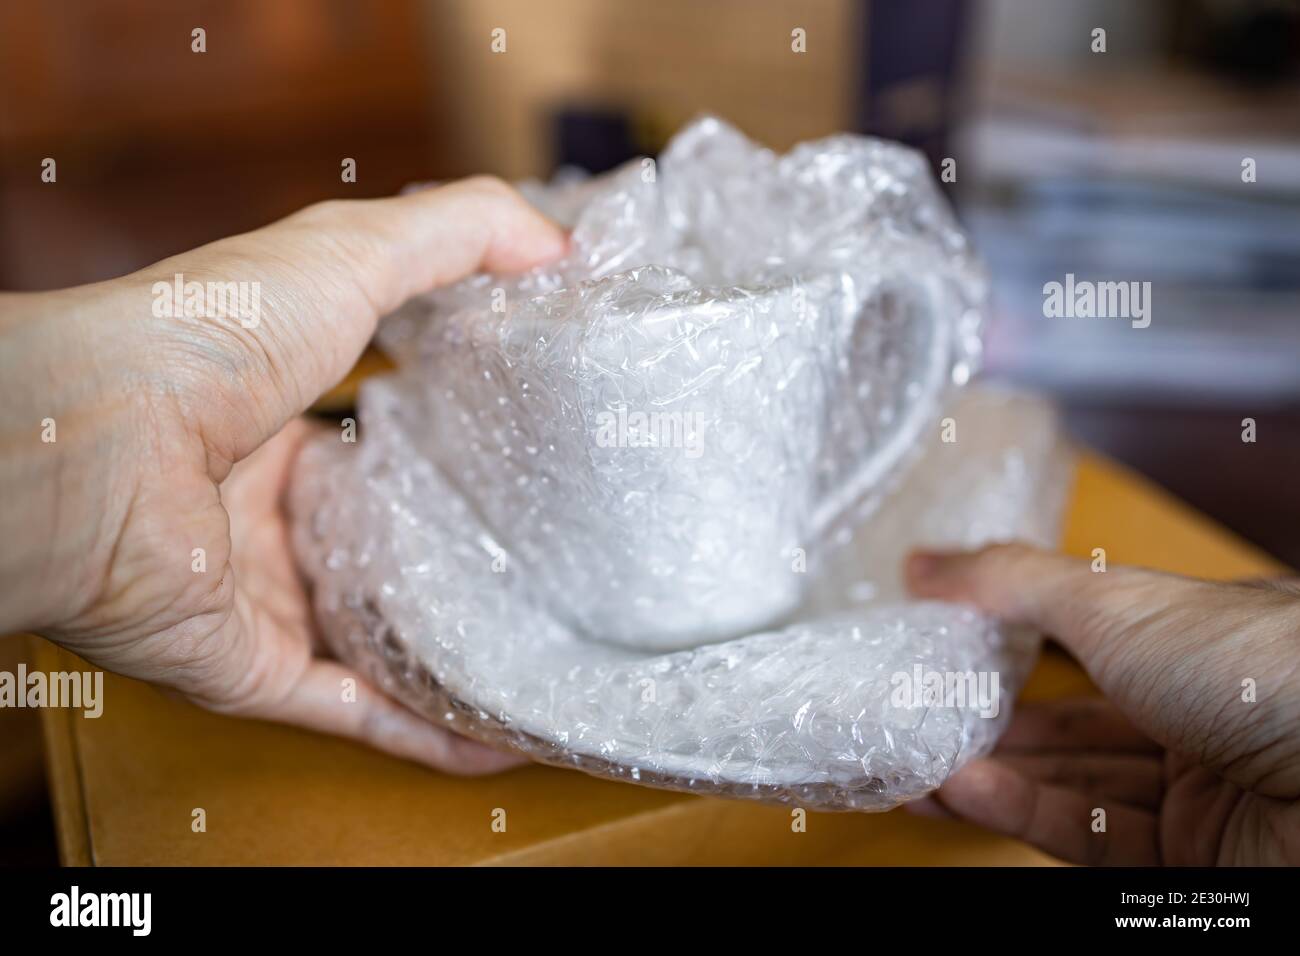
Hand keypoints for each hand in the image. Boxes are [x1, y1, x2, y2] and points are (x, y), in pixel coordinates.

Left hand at [0, 178, 566, 772]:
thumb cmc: (206, 335)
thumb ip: (455, 234)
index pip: (369, 435)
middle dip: (447, 553)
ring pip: (366, 636)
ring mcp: (258, 593)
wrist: (96, 444)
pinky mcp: (256, 667)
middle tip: (549, 556)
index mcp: (273, 418)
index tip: (528, 439)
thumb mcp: (349, 251)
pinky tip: (499, 738)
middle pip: (369, 541)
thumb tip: (560, 245)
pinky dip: (426, 731)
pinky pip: (353, 711)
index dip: (442, 436)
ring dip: (443, 652)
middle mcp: (261, 511)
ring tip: (540, 654)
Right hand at [905, 543, 1299, 864]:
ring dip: (993, 775)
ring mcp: (1203, 794)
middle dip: (992, 724)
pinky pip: (1094, 836)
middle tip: (916, 720)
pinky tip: (964, 790)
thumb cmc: (1259, 667)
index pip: (1091, 643)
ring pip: (1076, 785)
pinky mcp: (1195, 861)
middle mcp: (1205, 716)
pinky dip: (1024, 814)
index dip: (1017, 647)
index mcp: (1201, 641)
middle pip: (1078, 725)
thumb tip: (924, 563)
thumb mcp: (1114, 602)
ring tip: (918, 763)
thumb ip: (1012, 583)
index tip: (948, 650)